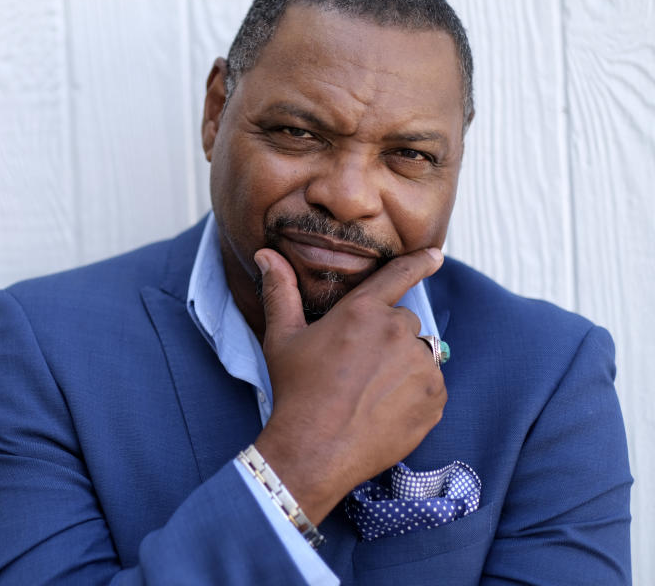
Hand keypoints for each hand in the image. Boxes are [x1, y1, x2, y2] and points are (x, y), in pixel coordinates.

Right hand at [252, 247, 446, 524]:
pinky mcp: (434, 399)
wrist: (315, 450)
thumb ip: (280, 292)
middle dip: (386, 339)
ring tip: (369, 393)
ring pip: (419, 356)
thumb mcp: (282, 339)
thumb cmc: (296, 392)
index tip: (436, 256)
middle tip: (358, 368)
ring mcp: (420, 366)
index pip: (398, 276)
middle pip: (403, 324)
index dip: (419, 263)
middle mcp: (397, 332)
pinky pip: (432, 387)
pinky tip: (385, 409)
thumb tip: (266, 254)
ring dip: (402, 367)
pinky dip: (415, 395)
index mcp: (362, 311)